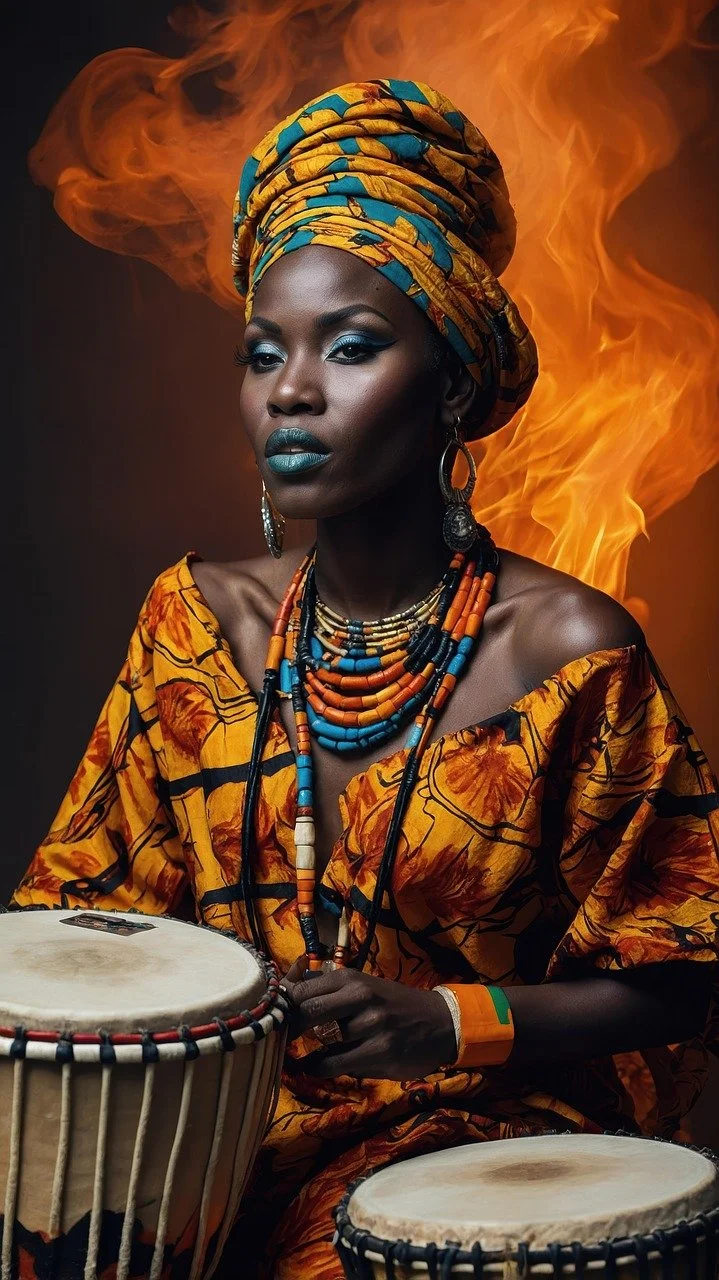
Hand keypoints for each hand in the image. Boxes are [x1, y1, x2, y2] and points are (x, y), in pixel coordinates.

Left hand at [281, 960, 456, 1079]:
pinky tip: (318, 1066)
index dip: (280, 1007)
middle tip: (276, 1041)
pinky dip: (320, 1067)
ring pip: (322, 1043)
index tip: (270, 1019)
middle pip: (306, 1011)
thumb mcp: (361, 987)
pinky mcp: (380, 1051)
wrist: (439, 1022)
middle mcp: (360, 996)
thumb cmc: (392, 1004)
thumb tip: (282, 990)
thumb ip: (326, 990)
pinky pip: (335, 1064)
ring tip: (302, 1055)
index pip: (301, 989)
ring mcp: (371, 1024)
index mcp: (350, 978)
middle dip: (287, 1029)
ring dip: (309, 1052)